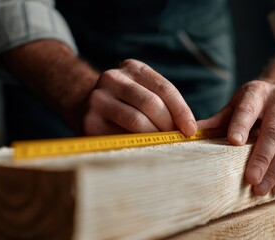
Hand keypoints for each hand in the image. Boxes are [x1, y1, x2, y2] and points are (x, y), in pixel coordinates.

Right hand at [82, 59, 196, 135]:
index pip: (165, 89)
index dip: (182, 111)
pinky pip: (121, 137)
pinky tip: (145, 150)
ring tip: (163, 146)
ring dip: (155, 137)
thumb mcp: (140, 90)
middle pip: (151, 104)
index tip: (192, 130)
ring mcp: (98, 99)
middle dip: (169, 126)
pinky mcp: (89, 122)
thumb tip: (189, 129)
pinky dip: (137, 145)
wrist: (82, 104)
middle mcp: (112, 78)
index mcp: (132, 68)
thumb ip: (160, 101)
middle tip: (177, 142)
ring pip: (137, 121)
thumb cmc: (124, 102)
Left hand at [198, 80, 274, 195]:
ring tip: (261, 190)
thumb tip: (185, 137)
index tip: (234, 142)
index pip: (248, 108)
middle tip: (251, 180)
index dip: (241, 124)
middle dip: (263, 158)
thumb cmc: (251, 108)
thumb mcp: (232, 109)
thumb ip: (215, 123)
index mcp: (257, 92)